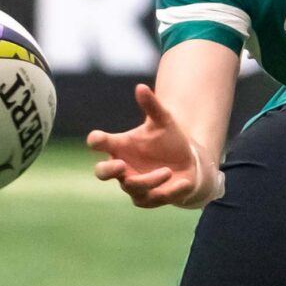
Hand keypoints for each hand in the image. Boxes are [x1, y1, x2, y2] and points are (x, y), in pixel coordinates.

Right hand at [85, 83, 217, 208]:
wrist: (188, 163)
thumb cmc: (168, 140)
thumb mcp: (163, 121)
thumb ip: (152, 106)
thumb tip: (141, 87)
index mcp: (120, 147)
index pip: (100, 143)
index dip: (96, 141)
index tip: (97, 139)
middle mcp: (122, 167)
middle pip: (102, 172)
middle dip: (108, 170)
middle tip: (119, 165)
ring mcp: (134, 185)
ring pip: (133, 187)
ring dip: (149, 180)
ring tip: (167, 170)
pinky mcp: (150, 198)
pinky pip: (155, 198)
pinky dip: (170, 192)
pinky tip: (183, 183)